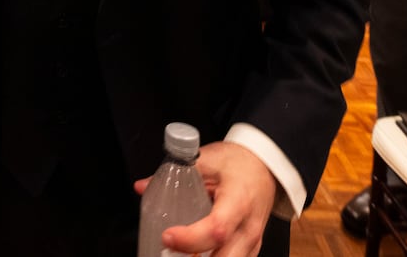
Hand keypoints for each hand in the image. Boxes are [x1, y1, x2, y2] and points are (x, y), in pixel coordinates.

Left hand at [136, 142, 276, 256]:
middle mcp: (248, 228)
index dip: (190, 238)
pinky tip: (193, 256)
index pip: (217, 229)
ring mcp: (253, 242)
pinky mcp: (252, 249)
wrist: (263, 165)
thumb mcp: (206, 160)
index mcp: (238, 201)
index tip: (167, 236)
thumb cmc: (236, 162)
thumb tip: (142, 186)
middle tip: (168, 253)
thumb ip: (174, 173)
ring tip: (179, 254)